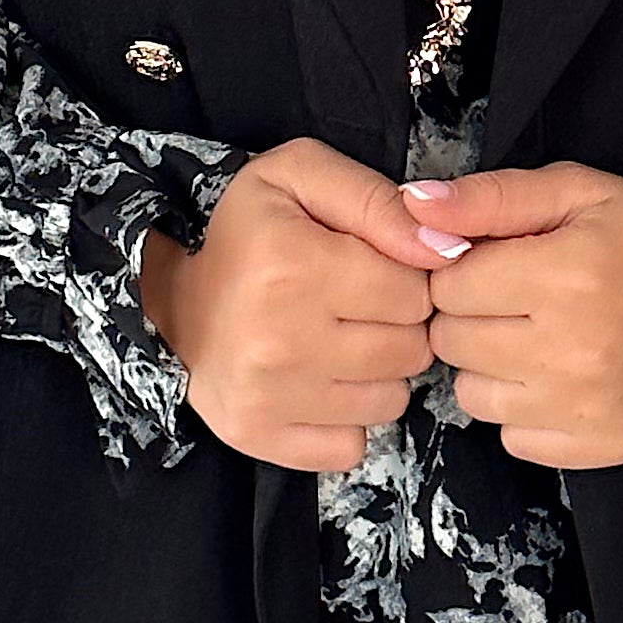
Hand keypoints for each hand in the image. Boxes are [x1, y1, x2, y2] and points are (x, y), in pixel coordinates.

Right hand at [138, 139, 463, 472]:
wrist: (175, 303)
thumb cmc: (248, 234)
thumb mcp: (302, 177)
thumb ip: (379, 200)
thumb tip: (446, 249)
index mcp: (294, 265)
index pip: (416, 292)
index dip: (405, 277)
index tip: (373, 270)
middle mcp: (280, 338)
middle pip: (410, 351)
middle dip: (397, 327)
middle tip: (357, 309)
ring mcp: (269, 396)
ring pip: (390, 401)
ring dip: (378, 374)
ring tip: (339, 343)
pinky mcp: (260, 436)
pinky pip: (353, 445)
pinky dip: (348, 419)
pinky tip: (322, 384)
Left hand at [394, 161, 622, 470]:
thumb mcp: (578, 190)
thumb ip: (490, 198)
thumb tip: (411, 205)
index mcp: (566, 275)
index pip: (446, 287)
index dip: (463, 269)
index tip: (497, 261)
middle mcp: (575, 349)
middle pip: (452, 343)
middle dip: (472, 315)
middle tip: (519, 297)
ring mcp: (590, 407)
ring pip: (473, 397)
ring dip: (491, 366)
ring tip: (537, 335)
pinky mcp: (604, 446)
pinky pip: (514, 440)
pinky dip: (525, 409)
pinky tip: (560, 375)